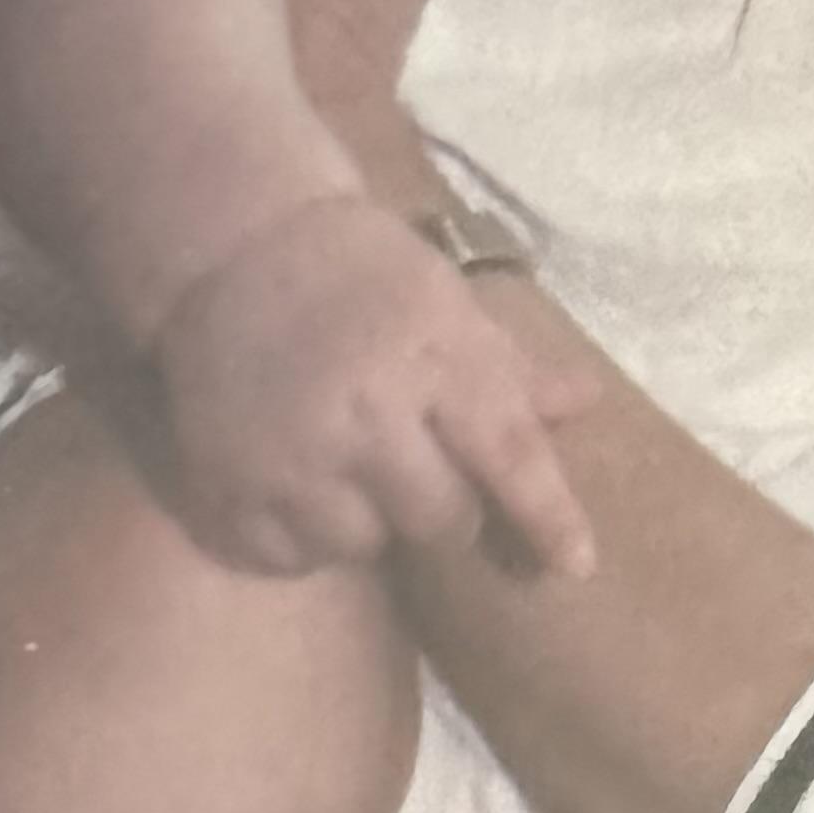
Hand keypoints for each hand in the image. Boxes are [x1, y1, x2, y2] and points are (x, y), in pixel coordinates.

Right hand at [154, 193, 596, 577]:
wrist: (234, 248)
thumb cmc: (361, 272)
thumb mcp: (447, 301)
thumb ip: (510, 366)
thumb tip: (584, 401)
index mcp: (434, 362)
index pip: (509, 454)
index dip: (548, 515)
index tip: (576, 565)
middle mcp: (366, 416)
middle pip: (441, 521)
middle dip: (446, 507)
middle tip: (420, 463)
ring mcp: (293, 459)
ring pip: (363, 547)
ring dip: (369, 522)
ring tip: (348, 463)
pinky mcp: (229, 489)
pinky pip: (290, 558)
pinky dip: (304, 536)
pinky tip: (299, 483)